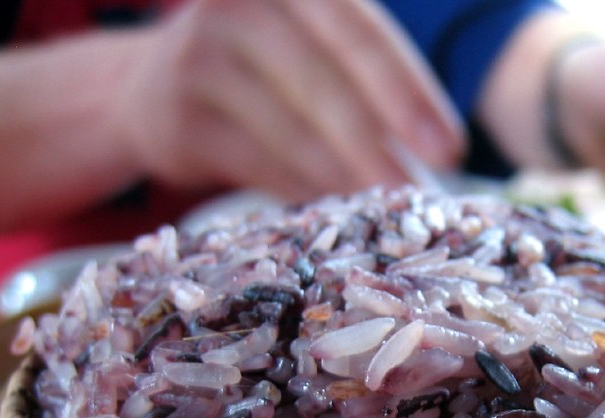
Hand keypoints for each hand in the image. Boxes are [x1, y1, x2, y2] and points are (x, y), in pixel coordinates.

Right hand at [114, 0, 464, 201]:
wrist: (154, 86)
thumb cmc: (263, 65)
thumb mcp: (309, 39)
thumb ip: (363, 69)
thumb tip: (436, 148)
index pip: (361, 33)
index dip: (408, 92)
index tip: (450, 148)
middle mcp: (240, 4)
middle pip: (325, 82)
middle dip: (378, 143)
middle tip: (419, 188)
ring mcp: (199, 57)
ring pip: (292, 129)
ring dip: (345, 176)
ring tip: (384, 206)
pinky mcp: (177, 116)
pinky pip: (257, 162)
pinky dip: (301, 189)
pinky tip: (334, 209)